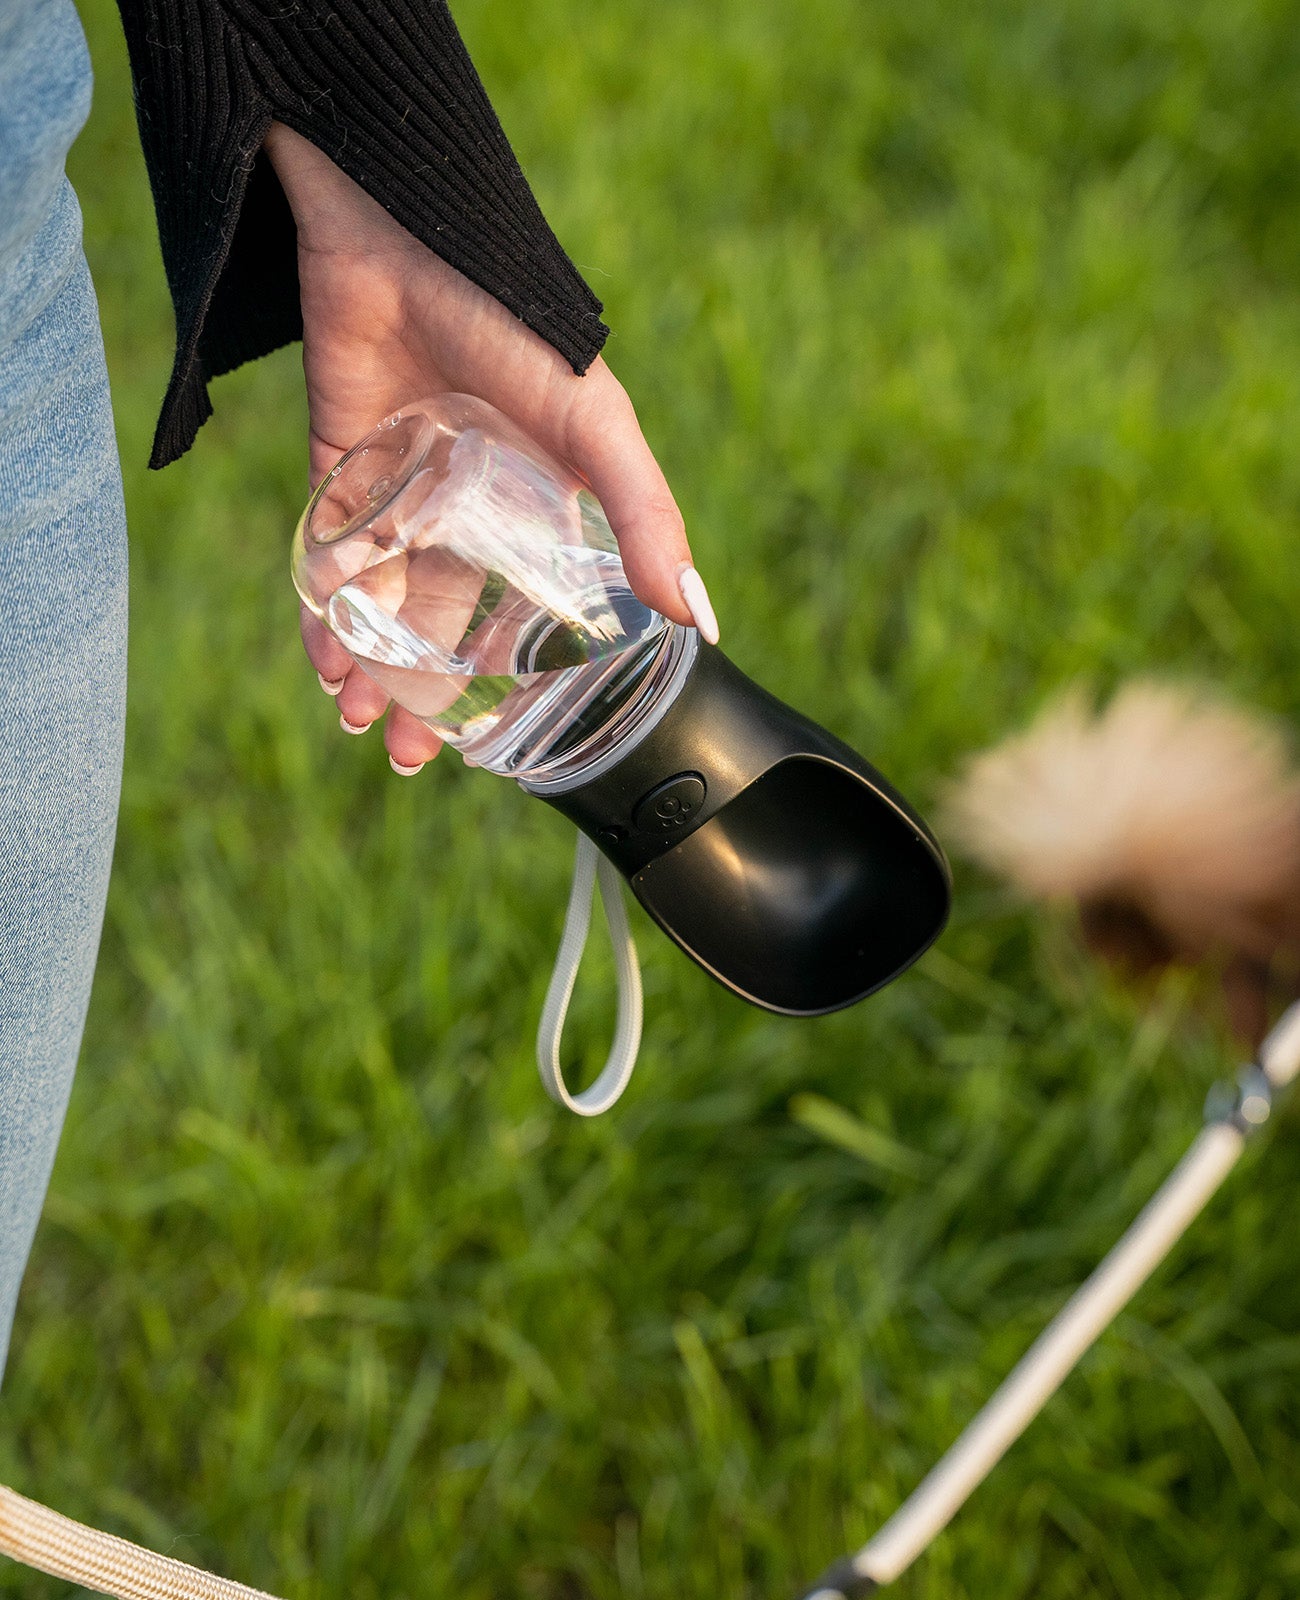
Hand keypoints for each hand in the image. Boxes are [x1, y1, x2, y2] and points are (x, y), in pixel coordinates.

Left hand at [264, 122, 716, 773]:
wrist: (401, 227)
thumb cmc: (518, 326)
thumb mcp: (597, 426)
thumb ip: (647, 518)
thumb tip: (704, 622)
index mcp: (542, 510)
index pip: (527, 615)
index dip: (509, 683)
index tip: (487, 746)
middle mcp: (474, 511)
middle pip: (447, 625)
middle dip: (424, 697)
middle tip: (403, 758)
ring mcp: (405, 492)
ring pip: (382, 605)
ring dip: (368, 666)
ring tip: (356, 721)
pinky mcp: (340, 467)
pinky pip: (328, 557)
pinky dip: (322, 609)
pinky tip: (324, 657)